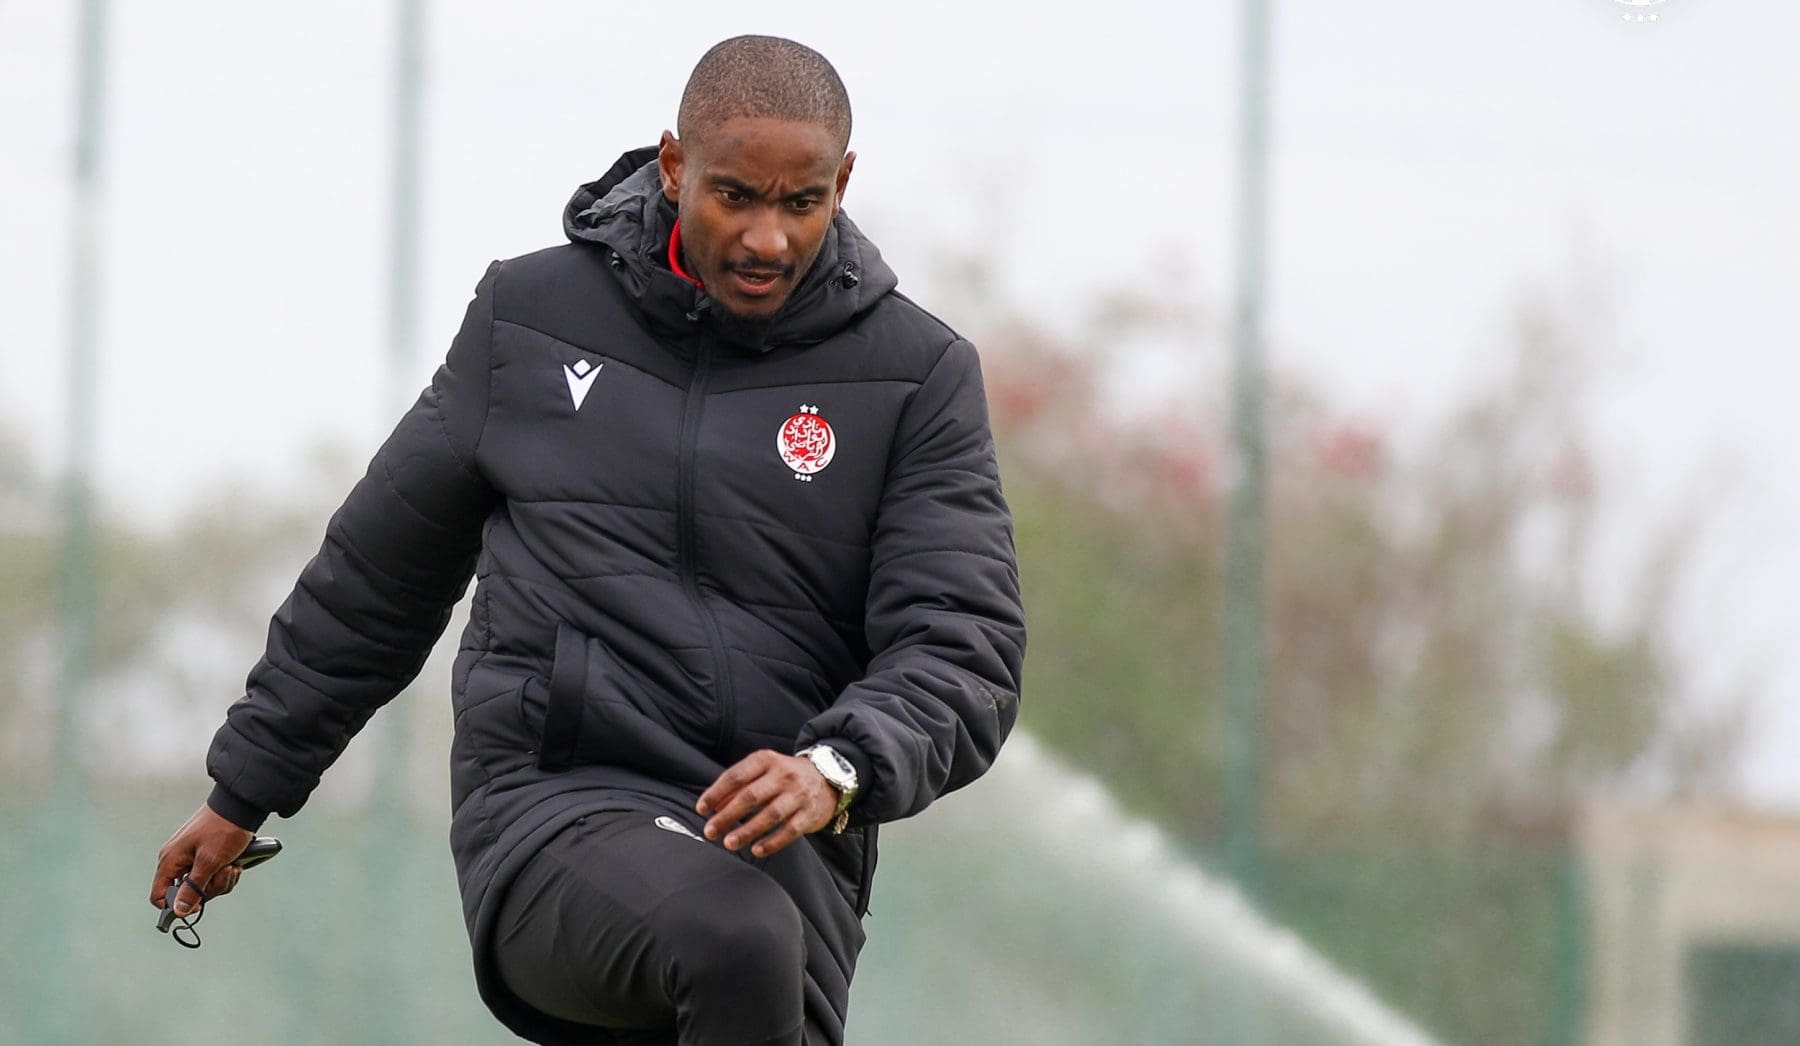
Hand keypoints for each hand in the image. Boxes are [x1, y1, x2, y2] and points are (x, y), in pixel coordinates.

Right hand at [150, 803, 252, 916]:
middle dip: (210, 888)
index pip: (159, 895)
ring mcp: (193, 858)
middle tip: (223, 873)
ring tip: (231, 865)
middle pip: (187, 893)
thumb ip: (193, 888)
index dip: (175, 905)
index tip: (198, 904)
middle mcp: (178, 861)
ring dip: (222, 880)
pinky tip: (234, 863)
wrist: (241, 807)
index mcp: (170, 861)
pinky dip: (225, 873)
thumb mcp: (209, 862)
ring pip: (204, 885)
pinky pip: (213, 875)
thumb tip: (178, 910)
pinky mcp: (207, 856)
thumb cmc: (223, 829)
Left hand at [697, 750, 839, 857]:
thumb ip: (737, 786)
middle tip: (710, 831)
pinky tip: (756, 850)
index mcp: (766, 760)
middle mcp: (783, 775)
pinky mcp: (809, 813)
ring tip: (729, 844)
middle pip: (751, 796)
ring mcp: (798, 794)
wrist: (827, 778)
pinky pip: (790, 830)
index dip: (716, 793)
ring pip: (770, 814)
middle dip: (727, 816)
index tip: (701, 809)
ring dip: (747, 831)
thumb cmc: (784, 777)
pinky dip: (772, 842)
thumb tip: (712, 807)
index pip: (736, 776)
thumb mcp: (762, 771)